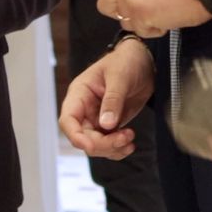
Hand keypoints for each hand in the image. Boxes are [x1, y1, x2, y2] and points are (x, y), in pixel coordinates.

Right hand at [58, 40, 154, 159]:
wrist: (143, 62)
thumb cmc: (126, 62)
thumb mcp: (120, 77)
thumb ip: (113, 100)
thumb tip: (106, 125)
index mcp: (79, 94)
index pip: (68, 120)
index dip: (75, 136)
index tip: (91, 145)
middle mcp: (84, 109)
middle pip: (83, 137)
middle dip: (103, 143)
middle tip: (125, 137)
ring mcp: (96, 119)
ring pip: (95, 145)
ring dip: (112, 148)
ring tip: (130, 138)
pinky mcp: (109, 125)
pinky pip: (108, 145)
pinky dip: (118, 149)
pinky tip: (130, 143)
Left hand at [97, 0, 211, 32]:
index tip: (131, 1)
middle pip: (106, 5)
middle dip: (123, 12)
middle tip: (143, 12)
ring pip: (125, 21)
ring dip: (142, 21)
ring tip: (161, 13)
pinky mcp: (139, 12)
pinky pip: (141, 30)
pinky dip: (154, 29)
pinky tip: (167, 18)